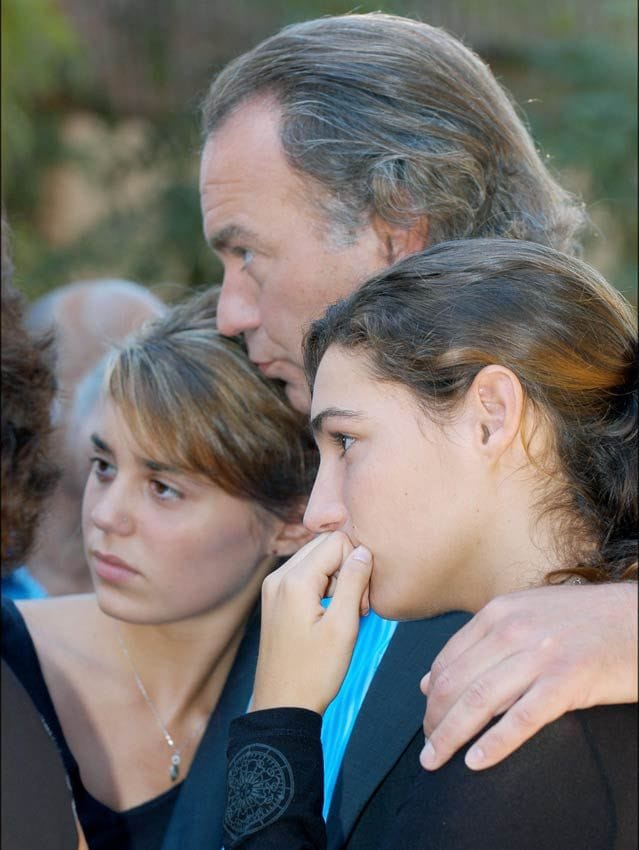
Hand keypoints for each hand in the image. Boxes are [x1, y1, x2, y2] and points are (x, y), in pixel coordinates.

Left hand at [251, 531, 372, 713]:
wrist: (282, 705)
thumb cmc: (314, 672)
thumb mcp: (343, 627)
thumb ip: (354, 582)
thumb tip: (364, 551)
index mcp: (294, 580)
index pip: (337, 541)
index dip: (357, 564)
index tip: (360, 601)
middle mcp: (279, 576)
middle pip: (325, 546)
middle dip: (347, 570)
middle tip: (354, 608)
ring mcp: (274, 587)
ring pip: (317, 560)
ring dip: (337, 580)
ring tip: (344, 615)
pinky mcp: (275, 599)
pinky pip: (306, 576)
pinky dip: (324, 588)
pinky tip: (330, 615)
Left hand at [420, 582, 637, 770]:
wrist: (638, 619)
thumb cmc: (582, 621)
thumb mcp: (525, 615)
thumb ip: (479, 641)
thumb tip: (429, 680)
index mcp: (498, 612)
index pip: (447, 660)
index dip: (429, 697)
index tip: (427, 721)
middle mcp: (512, 629)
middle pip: (455, 683)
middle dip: (433, 721)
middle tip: (428, 749)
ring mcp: (539, 654)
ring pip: (478, 701)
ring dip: (450, 736)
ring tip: (436, 759)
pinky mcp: (567, 681)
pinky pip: (521, 719)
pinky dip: (494, 744)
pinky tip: (475, 762)